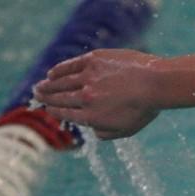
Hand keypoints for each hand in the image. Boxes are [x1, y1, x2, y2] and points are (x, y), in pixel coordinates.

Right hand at [34, 49, 160, 139]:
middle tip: (37, 95)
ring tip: (40, 86)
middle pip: (59, 98)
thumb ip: (107, 134)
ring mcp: (88, 78)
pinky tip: (52, 73)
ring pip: (61, 82)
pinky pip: (70, 66)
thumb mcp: (127, 130)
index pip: (66, 114)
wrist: (156, 84)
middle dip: (46, 97)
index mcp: (92, 117)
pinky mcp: (93, 61)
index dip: (55, 112)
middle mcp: (86, 98)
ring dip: (48, 84)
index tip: (49, 109)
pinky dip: (59, 70)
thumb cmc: (145, 108)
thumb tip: (93, 133)